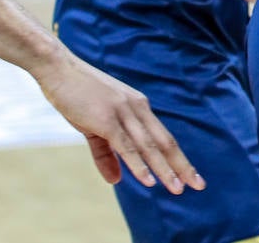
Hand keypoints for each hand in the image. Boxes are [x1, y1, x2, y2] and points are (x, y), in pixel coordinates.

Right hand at [36, 51, 205, 194]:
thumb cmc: (78, 95)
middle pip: (165, 143)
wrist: (60, 69)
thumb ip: (106, 154)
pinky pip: (126, 146)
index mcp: (140, 108)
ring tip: (177, 189)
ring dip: (164, 170)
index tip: (193, 176)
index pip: (164, 138)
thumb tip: (116, 181)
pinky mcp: (107, 119)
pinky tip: (148, 180)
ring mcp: (124, 113)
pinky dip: (138, 164)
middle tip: (198, 186)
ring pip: (149, 147)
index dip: (179, 158)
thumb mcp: (94, 126)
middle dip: (182, 166)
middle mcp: (138, 109)